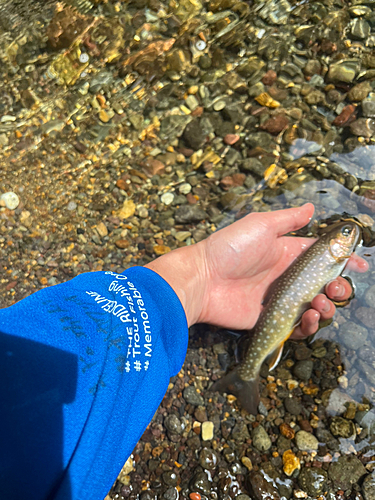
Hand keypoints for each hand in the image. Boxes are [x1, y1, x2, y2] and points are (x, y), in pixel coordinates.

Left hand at [146, 204, 367, 336]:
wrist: (202, 280)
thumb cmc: (229, 249)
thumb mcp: (260, 225)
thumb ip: (288, 219)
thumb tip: (312, 208)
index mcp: (287, 253)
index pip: (321, 257)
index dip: (342, 260)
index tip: (359, 264)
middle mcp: (287, 277)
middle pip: (323, 285)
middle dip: (339, 287)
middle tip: (337, 288)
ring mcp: (280, 300)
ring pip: (315, 307)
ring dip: (327, 307)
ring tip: (320, 303)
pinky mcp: (272, 321)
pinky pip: (298, 327)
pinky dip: (310, 325)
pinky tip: (309, 317)